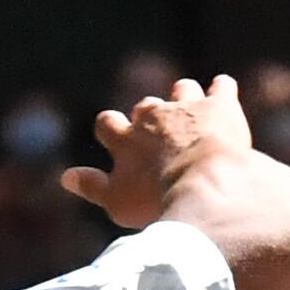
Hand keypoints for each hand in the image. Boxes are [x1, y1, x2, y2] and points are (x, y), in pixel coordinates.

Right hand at [61, 76, 289, 274]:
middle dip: (152, 115)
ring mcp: (187, 108)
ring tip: (193, 111)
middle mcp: (152, 116)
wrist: (204, 185)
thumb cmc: (157, 200)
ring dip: (185, 97)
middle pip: (146, 106)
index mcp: (125, 138)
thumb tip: (65, 178)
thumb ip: (92, 187)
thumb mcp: (117, 202)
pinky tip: (223, 93)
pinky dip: (221, 90)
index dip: (112, 128)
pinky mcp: (220, 106)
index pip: (107, 123)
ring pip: (182, 90)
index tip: (117, 136)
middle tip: (161, 133)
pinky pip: (221, 87)